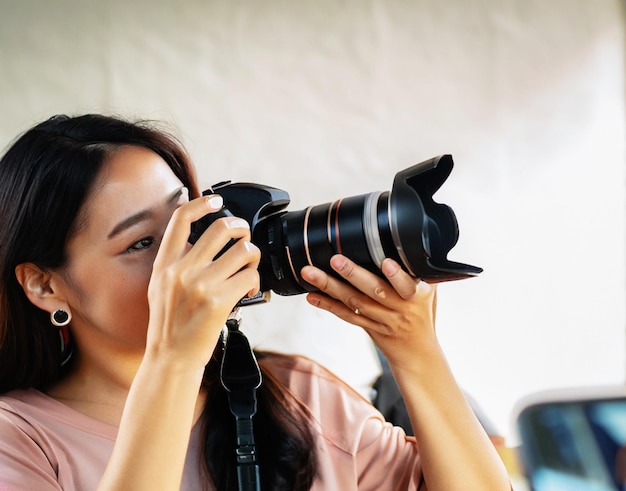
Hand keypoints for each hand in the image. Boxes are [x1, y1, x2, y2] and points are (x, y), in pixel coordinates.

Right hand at [145, 195, 260, 369]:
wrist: (171, 358)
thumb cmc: (169, 325)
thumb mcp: (160, 288)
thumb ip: (175, 263)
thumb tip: (196, 241)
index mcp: (164, 264)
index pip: (181, 220)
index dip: (201, 203)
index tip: (217, 201)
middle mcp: (181, 270)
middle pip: (221, 228)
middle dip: (241, 227)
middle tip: (244, 235)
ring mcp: (201, 284)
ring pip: (242, 250)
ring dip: (253, 254)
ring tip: (249, 265)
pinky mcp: (219, 300)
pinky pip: (249, 276)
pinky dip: (255, 279)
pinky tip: (250, 286)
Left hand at [300, 254, 436, 368]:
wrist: (417, 354)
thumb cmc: (423, 314)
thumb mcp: (430, 292)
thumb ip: (421, 271)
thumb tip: (411, 241)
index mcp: (416, 296)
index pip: (407, 286)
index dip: (397, 276)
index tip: (386, 263)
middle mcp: (398, 309)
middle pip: (374, 291)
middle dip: (354, 274)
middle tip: (336, 260)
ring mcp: (381, 320)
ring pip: (354, 303)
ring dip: (330, 287)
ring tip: (311, 273)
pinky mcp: (367, 327)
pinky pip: (345, 315)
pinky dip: (327, 305)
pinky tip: (312, 295)